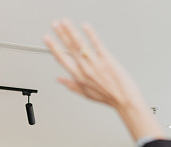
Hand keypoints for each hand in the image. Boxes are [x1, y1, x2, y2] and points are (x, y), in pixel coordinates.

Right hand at [44, 21, 162, 141]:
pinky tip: (85, 26)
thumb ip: (70, 84)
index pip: (61, 59)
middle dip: (60, 34)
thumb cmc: (107, 97)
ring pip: (80, 44)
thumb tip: (59, 79)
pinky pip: (97, 44)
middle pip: (69, 48)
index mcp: (78, 77)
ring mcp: (96, 64)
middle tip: (54, 24)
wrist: (124, 99)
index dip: (53, 47)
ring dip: (71, 31)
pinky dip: (90, 34)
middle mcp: (85, 69)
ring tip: (65, 22)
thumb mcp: (85, 93)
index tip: (47, 38)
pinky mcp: (107, 59)